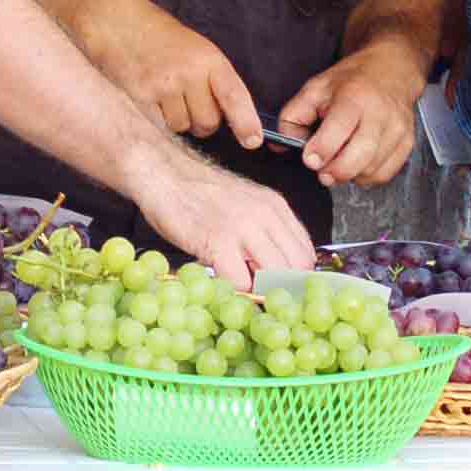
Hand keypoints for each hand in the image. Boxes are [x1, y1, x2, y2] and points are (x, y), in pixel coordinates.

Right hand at [70, 0, 263, 148]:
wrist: (117, 20)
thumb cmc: (158, 35)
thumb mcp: (195, 48)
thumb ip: (212, 79)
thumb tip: (228, 118)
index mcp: (208, 58)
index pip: (234, 95)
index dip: (245, 122)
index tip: (252, 140)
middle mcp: (188, 72)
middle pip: (208, 123)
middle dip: (201, 120)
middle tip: (187, 100)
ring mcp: (163, 86)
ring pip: (182, 128)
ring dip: (176, 120)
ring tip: (164, 94)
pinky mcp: (140, 97)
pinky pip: (157, 126)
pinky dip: (156, 120)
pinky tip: (149, 98)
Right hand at [130, 146, 313, 289]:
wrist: (164, 171)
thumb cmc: (198, 192)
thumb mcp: (245, 204)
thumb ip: (265, 232)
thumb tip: (279, 270)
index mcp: (275, 206)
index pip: (306, 254)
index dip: (297, 278)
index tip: (284, 290)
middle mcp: (265, 214)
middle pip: (297, 268)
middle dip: (284, 289)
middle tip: (266, 299)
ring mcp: (242, 227)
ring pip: (276, 275)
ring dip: (262, 292)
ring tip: (246, 293)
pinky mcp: (217, 240)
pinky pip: (241, 282)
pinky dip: (236, 293)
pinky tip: (225, 285)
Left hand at [278, 38, 423, 187]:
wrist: (392, 70)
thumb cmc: (351, 80)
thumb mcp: (315, 88)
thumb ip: (293, 115)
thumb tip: (281, 144)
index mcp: (354, 96)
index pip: (339, 129)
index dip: (322, 149)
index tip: (309, 159)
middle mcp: (380, 114)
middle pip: (358, 157)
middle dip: (334, 171)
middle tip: (321, 170)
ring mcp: (397, 130)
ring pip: (371, 171)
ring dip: (349, 175)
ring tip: (338, 162)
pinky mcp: (407, 143)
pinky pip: (384, 175)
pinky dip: (366, 176)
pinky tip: (357, 164)